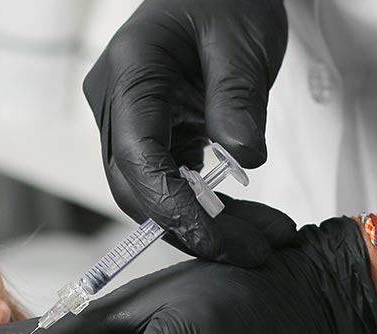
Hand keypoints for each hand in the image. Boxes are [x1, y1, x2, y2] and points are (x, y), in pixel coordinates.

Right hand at [83, 0, 292, 265]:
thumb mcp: (243, 39)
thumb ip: (239, 98)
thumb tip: (246, 159)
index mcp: (130, 73)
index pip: (137, 157)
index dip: (172, 208)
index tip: (220, 239)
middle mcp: (116, 105)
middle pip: (137, 188)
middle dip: (192, 228)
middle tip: (254, 251)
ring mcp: (128, 123)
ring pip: (151, 194)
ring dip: (202, 225)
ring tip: (261, 240)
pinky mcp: (150, 136)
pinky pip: (168, 183)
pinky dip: (204, 209)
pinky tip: (244, 221)